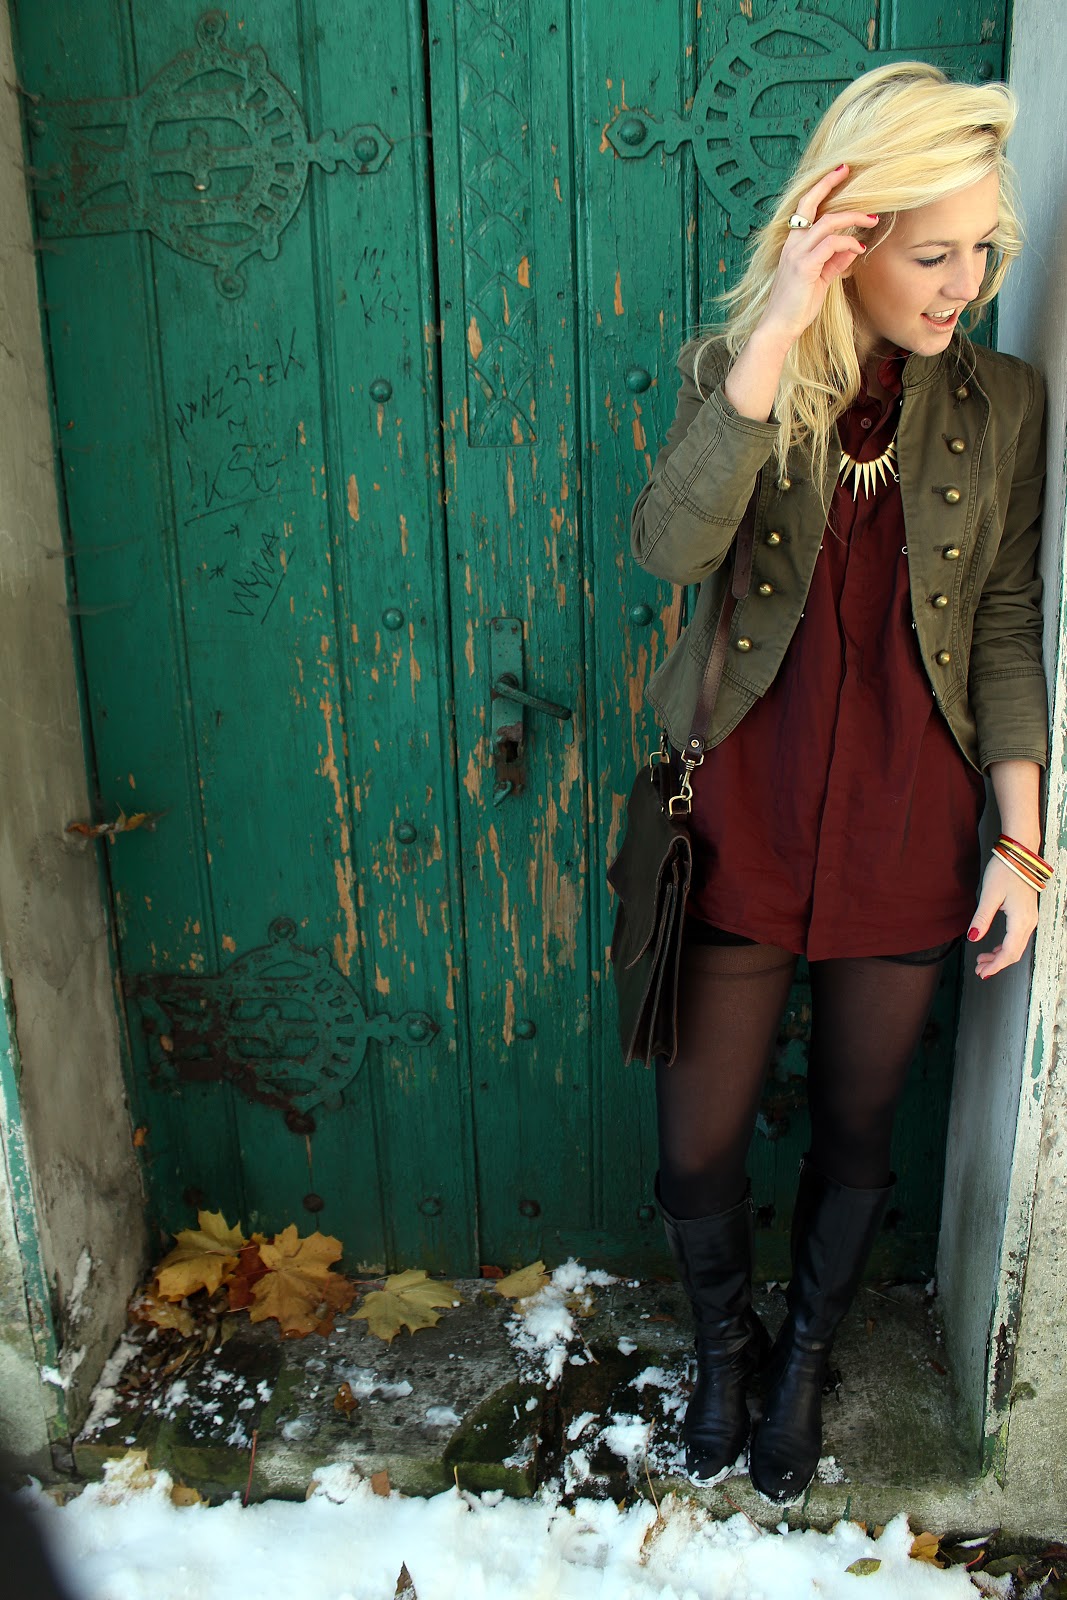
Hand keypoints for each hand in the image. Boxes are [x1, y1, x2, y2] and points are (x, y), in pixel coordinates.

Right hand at [757, 165, 878, 348]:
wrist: (779, 327)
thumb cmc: (797, 305)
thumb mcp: (821, 279)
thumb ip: (835, 261)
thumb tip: (852, 246)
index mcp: (794, 244)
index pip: (806, 207)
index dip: (822, 187)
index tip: (840, 172)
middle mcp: (793, 244)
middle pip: (810, 203)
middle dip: (829, 183)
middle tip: (848, 169)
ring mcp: (797, 254)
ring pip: (827, 222)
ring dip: (853, 218)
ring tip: (872, 220)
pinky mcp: (804, 267)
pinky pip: (831, 244)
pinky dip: (848, 243)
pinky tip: (859, 248)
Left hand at [968, 856, 1039, 978]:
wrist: (1019, 856)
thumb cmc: (1005, 871)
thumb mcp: (989, 896)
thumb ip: (981, 919)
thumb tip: (973, 938)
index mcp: (1021, 920)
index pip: (1008, 952)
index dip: (995, 965)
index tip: (981, 972)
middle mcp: (1029, 922)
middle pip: (1014, 953)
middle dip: (997, 964)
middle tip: (979, 970)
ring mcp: (1030, 919)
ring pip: (1016, 947)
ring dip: (1000, 956)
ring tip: (982, 960)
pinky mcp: (1026, 915)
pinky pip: (1017, 938)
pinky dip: (1005, 947)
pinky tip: (993, 948)